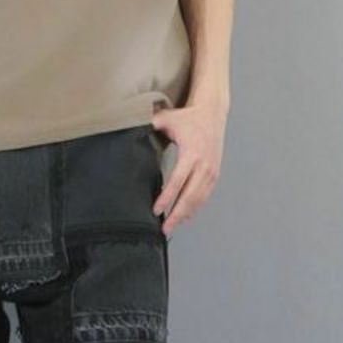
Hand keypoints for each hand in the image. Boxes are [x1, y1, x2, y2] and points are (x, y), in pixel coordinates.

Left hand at [150, 98, 226, 235]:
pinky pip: (204, 196)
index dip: (167, 198)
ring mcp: (211, 171)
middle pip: (190, 197)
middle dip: (177, 215)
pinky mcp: (214, 174)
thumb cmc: (188, 117)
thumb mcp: (168, 118)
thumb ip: (150, 125)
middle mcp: (203, 165)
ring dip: (185, 215)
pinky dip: (195, 208)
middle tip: (164, 229)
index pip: (178, 181)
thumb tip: (128, 126)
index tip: (156, 211)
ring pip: (198, 200)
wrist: (212, 113)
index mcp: (191, 154)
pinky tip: (184, 216)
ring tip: (172, 226)